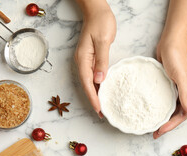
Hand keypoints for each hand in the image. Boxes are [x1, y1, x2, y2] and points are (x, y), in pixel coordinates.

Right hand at [75, 3, 115, 117]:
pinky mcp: (91, 59)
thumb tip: (99, 80)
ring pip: (90, 82)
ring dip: (96, 95)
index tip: (99, 110)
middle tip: (102, 114)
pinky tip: (104, 92)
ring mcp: (86, 61)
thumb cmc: (100, 22)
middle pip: (87, 85)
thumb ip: (101, 60)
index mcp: (83, 59)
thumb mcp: (103, 41)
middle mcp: (82, 62)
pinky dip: (98, 86)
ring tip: (103, 107)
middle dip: (94, 100)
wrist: (97, 11)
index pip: (87, 83)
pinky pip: (93, 76)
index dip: (93, 97)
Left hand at [153, 38, 186, 138]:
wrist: (170, 40)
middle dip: (166, 125)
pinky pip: (164, 99)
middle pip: (176, 114)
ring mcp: (176, 88)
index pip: (183, 115)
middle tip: (154, 132)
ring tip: (151, 124)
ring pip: (170, 108)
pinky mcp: (168, 83)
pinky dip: (159, 106)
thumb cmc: (177, 56)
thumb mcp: (182, 77)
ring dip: (162, 117)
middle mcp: (185, 92)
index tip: (160, 131)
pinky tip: (150, 109)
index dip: (171, 125)